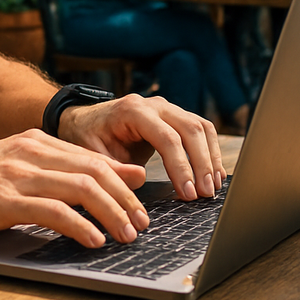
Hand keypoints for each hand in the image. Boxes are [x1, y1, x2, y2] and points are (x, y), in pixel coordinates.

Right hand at [0, 130, 149, 247]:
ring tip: (127, 234)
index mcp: (35, 142)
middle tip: (142, 223)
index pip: (92, 156)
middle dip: (125, 198)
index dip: (122, 178)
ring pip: (82, 187)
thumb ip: (53, 169)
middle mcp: (30, 152)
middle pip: (95, 170)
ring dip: (112, 213)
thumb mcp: (13, 165)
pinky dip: (81, 226)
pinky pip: (54, 211)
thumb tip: (95, 179)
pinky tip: (94, 240)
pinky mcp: (4, 200)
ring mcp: (18, 174)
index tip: (141, 198)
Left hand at [58, 95, 224, 201]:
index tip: (189, 193)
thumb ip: (115, 170)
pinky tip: (214, 173)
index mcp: (133, 111)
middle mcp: (154, 104)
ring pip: (200, 128)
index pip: (167, 138)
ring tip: (213, 187)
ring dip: (211, 158)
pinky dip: (211, 150)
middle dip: (202, 164)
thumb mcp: (93, 155)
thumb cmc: (88, 137)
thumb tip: (142, 180)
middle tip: (205, 194)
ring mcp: (167, 108)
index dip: (181, 167)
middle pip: (190, 130)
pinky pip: (201, 129)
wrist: (86, 119)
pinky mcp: (175, 116)